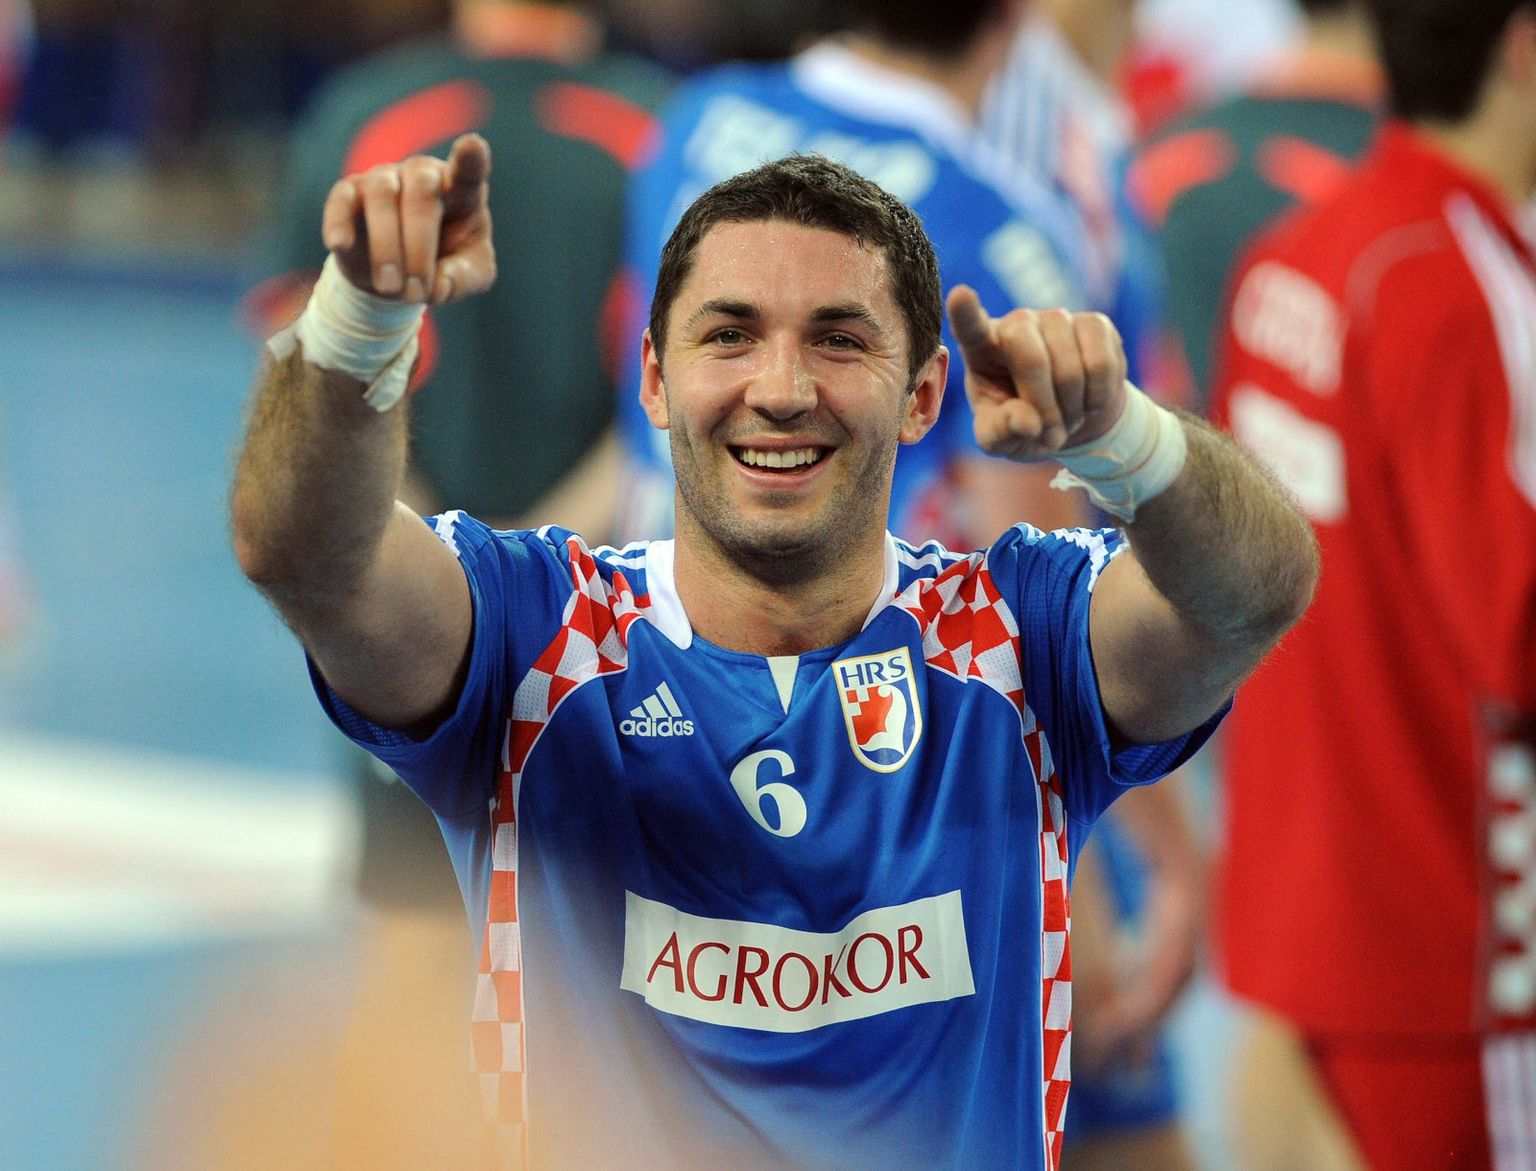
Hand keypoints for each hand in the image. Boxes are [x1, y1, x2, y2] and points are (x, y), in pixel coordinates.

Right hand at [321, 133, 495, 304]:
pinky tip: (339, 245)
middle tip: (415, 293)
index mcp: (462, 191)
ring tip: (390, 288)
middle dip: (418, 249)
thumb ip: (463, 279)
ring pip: (382, 195)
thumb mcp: (468, 278)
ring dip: (386, 246)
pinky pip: (342, 199)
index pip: (469, 170)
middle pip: (422, 194)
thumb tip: (437, 284)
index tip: (472, 146)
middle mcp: (423, 174)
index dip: (470, 158)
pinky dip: (339, 221)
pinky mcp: (350, 192)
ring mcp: (386, 179)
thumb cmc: (445, 265)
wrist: (400, 276)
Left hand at [946, 286, 1126, 461]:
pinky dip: (1098, 398)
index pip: (970, 327)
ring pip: (1071, 367)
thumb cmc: (1024, 426)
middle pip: (1031, 358)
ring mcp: (1056, 318)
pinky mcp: (1094, 323)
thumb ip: (1001, 433)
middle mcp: (1016, 324)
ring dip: (1072, 408)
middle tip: (1048, 434)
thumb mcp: (1001, 440)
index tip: (960, 295)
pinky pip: (1102, 365)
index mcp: (981, 350)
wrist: (1072, 418)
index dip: (966, 313)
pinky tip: (1089, 403)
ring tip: (1066, 418)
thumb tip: (1026, 422)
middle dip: (1042, 405)